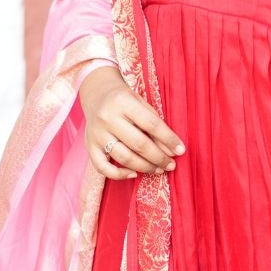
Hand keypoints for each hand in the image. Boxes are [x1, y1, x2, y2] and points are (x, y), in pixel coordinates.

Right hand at [78, 66, 185, 180]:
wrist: (96, 95)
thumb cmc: (125, 101)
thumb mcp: (141, 103)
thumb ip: (155, 124)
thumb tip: (171, 150)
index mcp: (123, 102)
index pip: (151, 124)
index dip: (168, 139)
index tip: (180, 151)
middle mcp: (108, 117)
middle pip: (138, 144)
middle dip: (159, 158)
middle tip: (171, 165)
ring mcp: (97, 133)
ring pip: (124, 157)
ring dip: (145, 167)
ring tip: (159, 169)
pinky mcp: (89, 146)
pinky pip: (103, 167)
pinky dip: (119, 175)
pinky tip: (133, 174)